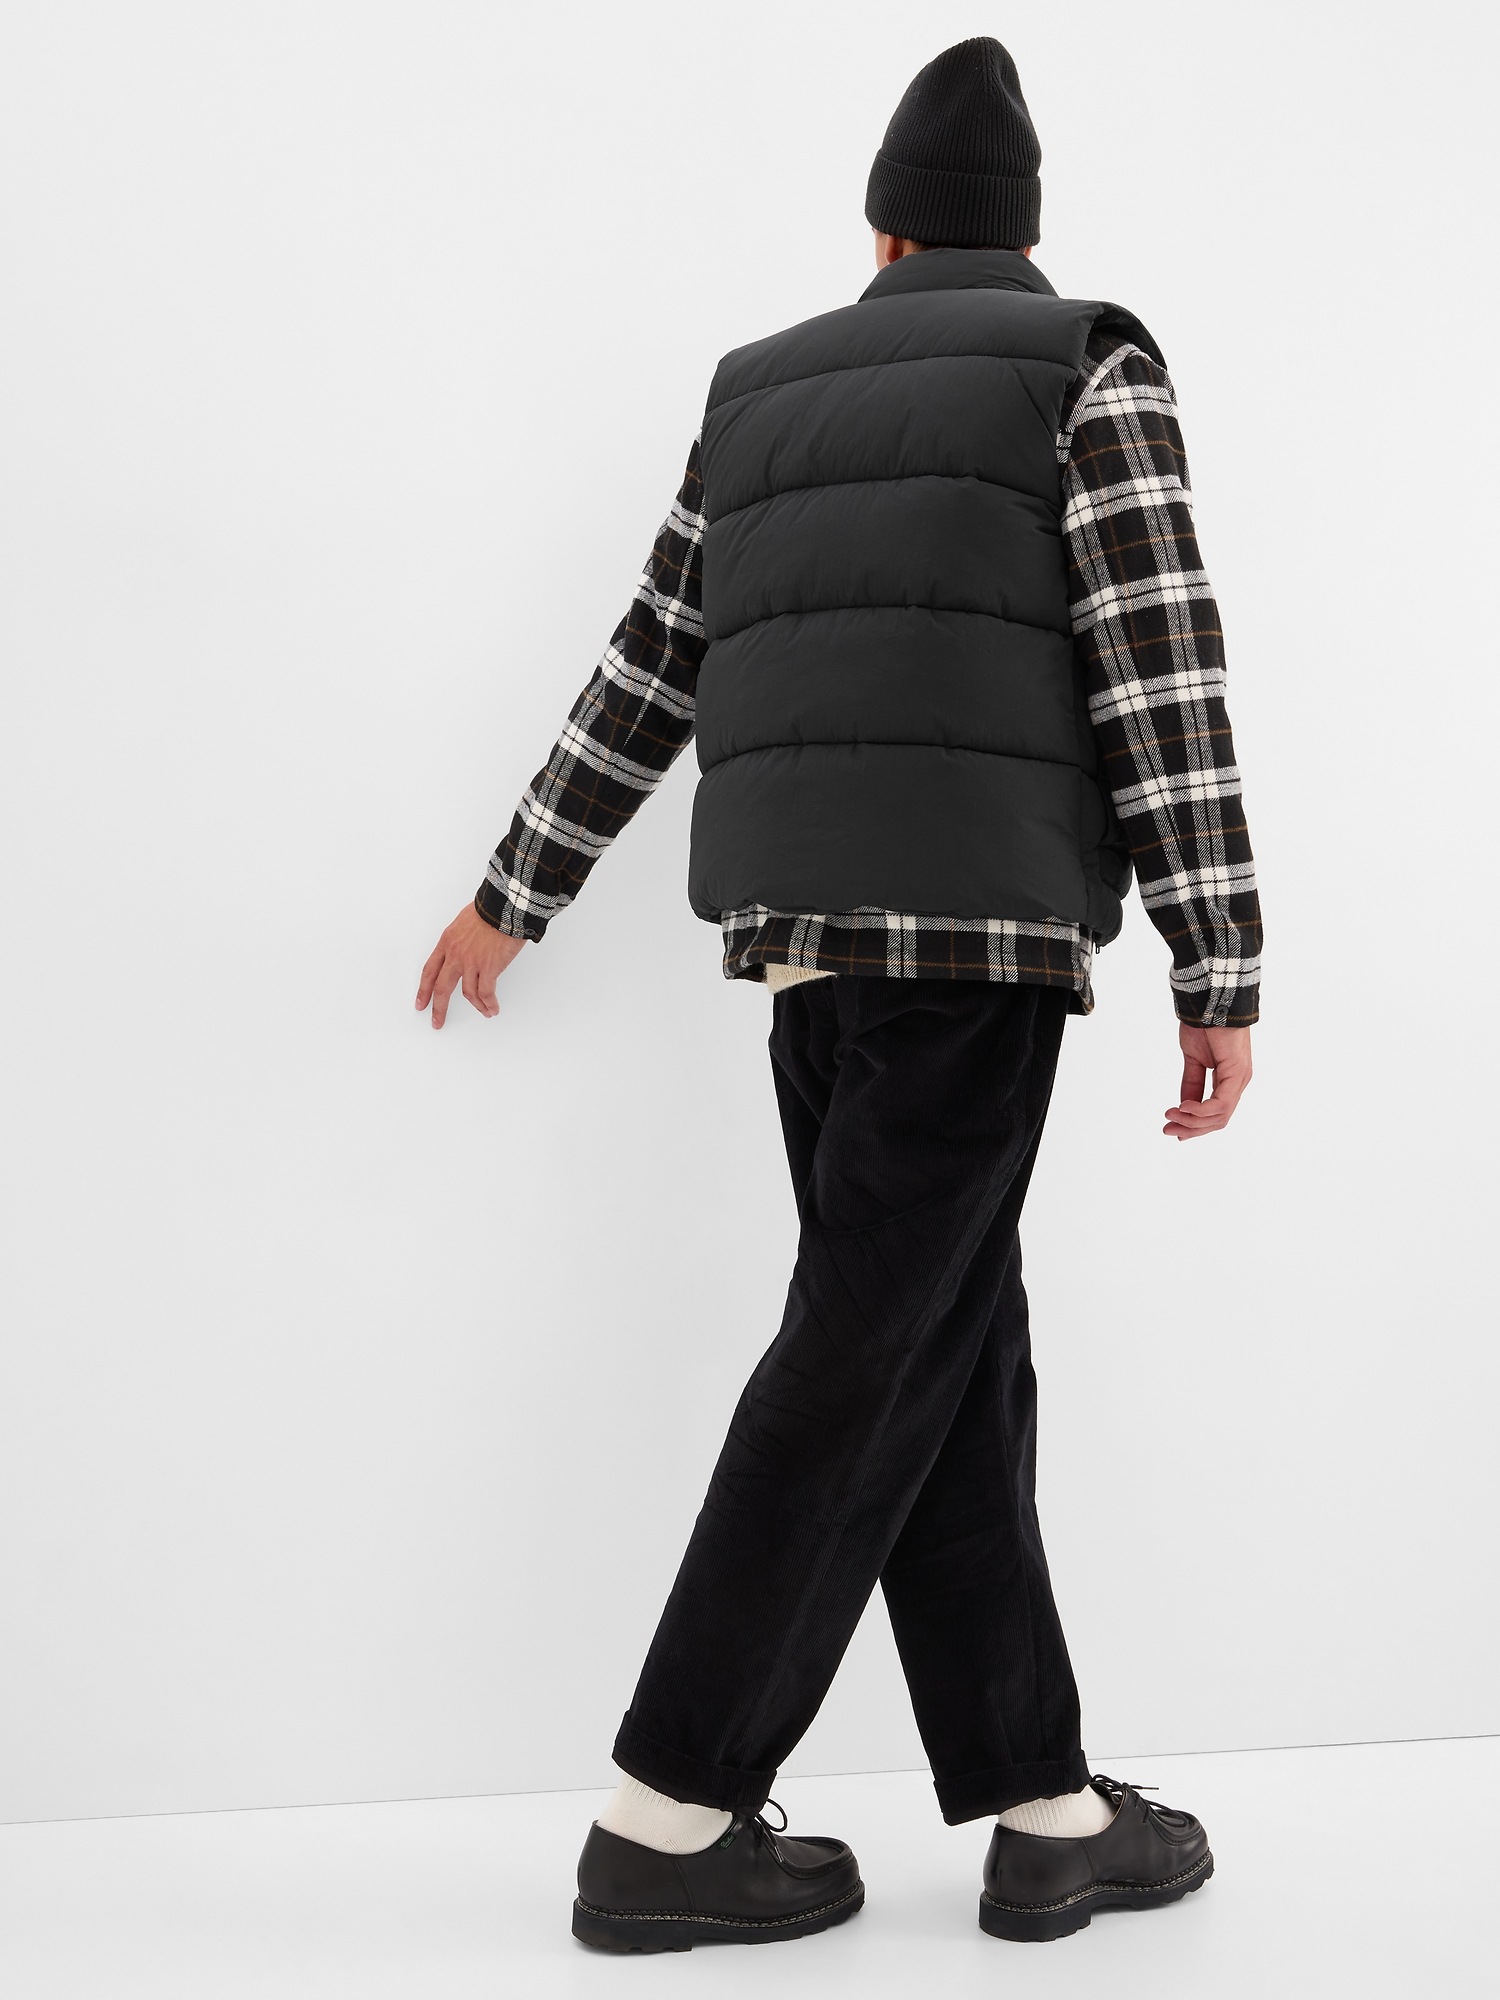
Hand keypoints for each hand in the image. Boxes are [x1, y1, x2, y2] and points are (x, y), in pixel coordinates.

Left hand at [415, 903, 524, 1028]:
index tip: (421, 1003)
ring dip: (477, 1006)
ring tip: (484, 1012)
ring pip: (468, 994)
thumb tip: (465, 952)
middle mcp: (456, 955)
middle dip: (439, 1008)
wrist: (504, 908)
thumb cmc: (489, 910)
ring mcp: (471, 962)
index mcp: (447, 942)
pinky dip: (489, 1003)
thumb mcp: (464, 923)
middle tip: (437, 1021)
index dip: (424, 989)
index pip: (429, 970)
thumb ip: (460, 941)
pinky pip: (486, 993)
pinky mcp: (489, 968)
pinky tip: (493, 1008)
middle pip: (441, 987)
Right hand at [1164, 1022, 1252, 1139]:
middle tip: (1167, 1129)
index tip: (1171, 1128)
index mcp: (1229, 1080)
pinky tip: (1183, 1107)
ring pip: (1220, 1116)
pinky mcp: (1238, 1073)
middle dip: (1191, 1129)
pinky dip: (1201, 1110)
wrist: (1209, 1000)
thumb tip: (1183, 1106)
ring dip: (1192, 1121)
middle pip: (1218, 1120)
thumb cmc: (1203, 1024)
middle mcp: (1238, 1082)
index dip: (1194, 1126)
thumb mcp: (1193, 1060)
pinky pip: (1221, 1104)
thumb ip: (1191, 1084)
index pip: (1215, 1113)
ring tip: (1171, 1115)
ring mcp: (1240, 1079)